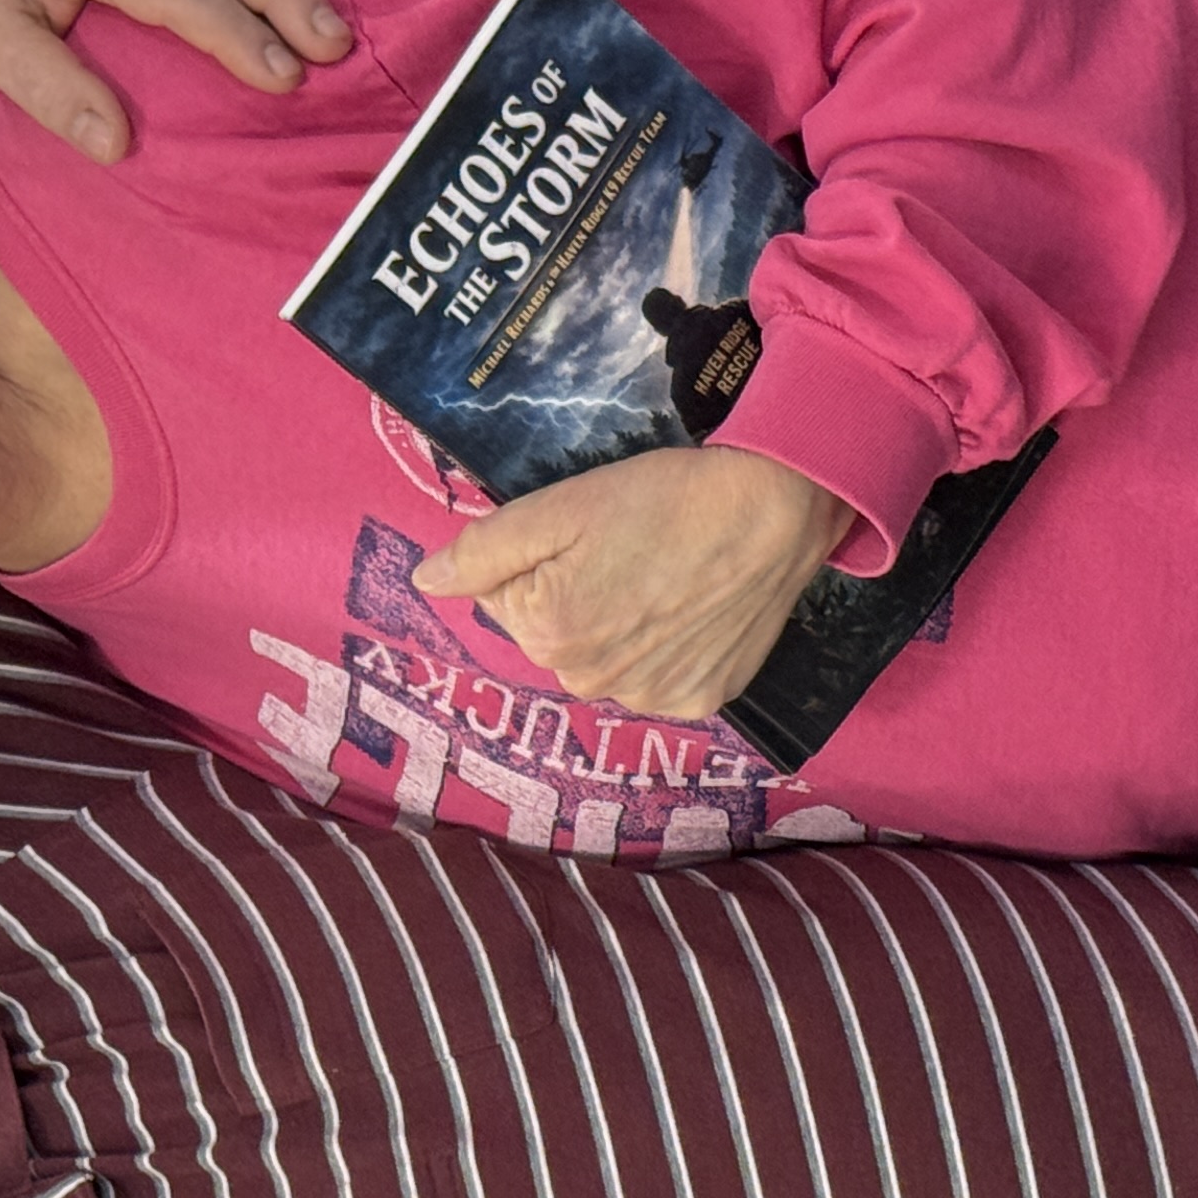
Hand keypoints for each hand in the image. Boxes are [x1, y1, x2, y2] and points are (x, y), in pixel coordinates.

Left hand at [413, 447, 854, 720]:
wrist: (774, 510)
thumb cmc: (664, 498)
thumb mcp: (560, 507)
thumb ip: (483, 549)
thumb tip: (424, 581)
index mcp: (546, 632)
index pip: (506, 598)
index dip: (541, 558)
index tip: (589, 534)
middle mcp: (592, 682)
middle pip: (554, 636)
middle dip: (574, 596)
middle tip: (628, 551)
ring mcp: (649, 698)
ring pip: (605, 660)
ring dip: (619, 626)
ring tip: (663, 577)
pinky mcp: (700, 699)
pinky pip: (658, 678)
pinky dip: (667, 649)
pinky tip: (691, 609)